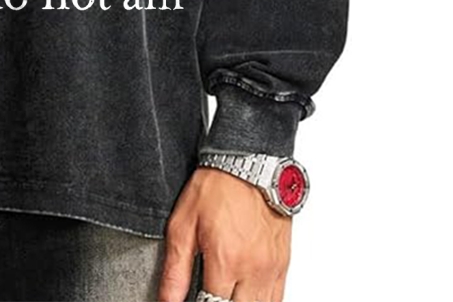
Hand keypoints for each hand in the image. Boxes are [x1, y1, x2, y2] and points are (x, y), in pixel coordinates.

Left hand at [158, 167, 291, 301]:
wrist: (249, 164)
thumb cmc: (216, 187)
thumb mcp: (182, 224)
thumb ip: (175, 269)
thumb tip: (168, 301)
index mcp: (225, 262)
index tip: (192, 298)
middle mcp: (253, 271)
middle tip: (207, 293)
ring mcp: (272, 270)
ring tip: (223, 293)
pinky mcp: (283, 265)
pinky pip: (278, 299)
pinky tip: (245, 296)